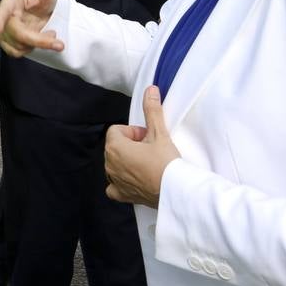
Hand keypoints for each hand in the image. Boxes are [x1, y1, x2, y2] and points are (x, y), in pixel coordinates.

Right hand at [0, 0, 62, 57]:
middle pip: (16, 33)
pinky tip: (40, 42)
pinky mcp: (8, 43)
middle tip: (59, 43)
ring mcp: (4, 31)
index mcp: (10, 1)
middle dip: (38, 40)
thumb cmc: (41, 0)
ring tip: (50, 35)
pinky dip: (30, 50)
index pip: (2, 10)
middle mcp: (4, 17)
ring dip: (37, 45)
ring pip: (16, 45)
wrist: (42, 14)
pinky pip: (15, 52)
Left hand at [104, 85, 180, 208]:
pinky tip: (135, 180)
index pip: (117, 130)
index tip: (147, 137)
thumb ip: (152, 110)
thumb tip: (150, 91)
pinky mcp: (122, 194)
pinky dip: (121, 182)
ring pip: (115, 164)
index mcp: (114, 147)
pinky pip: (113, 186)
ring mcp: (114, 180)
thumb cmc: (166, 163)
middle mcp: (110, 164)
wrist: (175, 191)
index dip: (133, 132)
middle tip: (150, 149)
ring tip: (147, 164)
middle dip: (131, 145)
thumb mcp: (159, 133)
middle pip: (116, 146)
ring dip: (127, 162)